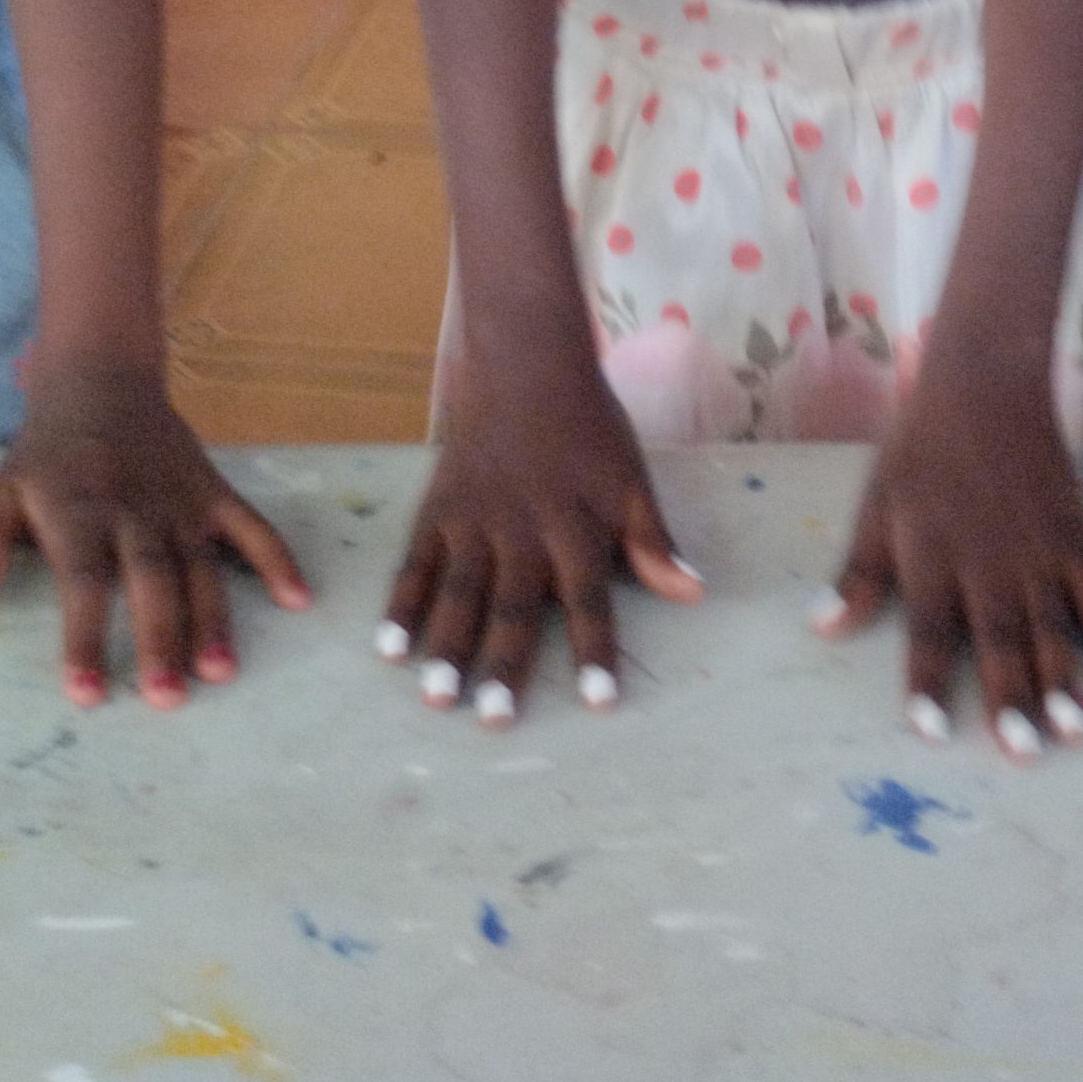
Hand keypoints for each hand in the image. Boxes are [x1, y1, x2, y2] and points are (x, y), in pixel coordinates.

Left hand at [0, 355, 309, 707]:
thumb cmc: (47, 452)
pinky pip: (251, 526)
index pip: (84, 583)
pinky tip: (298, 598)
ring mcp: (180, 502)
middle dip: (160, 640)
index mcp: (79, 514)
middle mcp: (134, 512)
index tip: (86, 693)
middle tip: (166, 698)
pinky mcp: (212, 492)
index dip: (85, 638)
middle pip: (151, 581)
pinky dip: (277, 559)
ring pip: (201, 566)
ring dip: (213, 618)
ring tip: (220, 671)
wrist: (101, 378)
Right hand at [383, 355, 696, 723]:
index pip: (591, 601)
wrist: (525, 360)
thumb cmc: (587, 426)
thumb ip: (653, 541)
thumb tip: (693, 595)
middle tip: (493, 721)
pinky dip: (402, 604)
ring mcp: (474, 520)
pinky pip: (416, 563)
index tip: (598, 704)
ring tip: (436, 697)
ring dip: (447, 647)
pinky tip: (389, 647)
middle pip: (515, 608)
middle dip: (504, 667)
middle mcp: (523, 531)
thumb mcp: (630, 479)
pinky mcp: (438, 508)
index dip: (596, 652)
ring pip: (461, 592)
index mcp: (577, 528)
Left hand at [825, 359, 1082, 755]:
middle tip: (1022, 752)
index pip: (927, 629)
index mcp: (931, 553)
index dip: (927, 681)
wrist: (987, 383)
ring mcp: (1038, 551)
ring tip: (1071, 733)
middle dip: (1010, 697)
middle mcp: (987, 560)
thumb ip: (857, 572)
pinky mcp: (1075, 538)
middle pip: (999, 638)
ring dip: (1063, 682)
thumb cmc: (921, 446)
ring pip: (1053, 627)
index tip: (929, 732)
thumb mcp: (876, 503)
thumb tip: (823, 629)